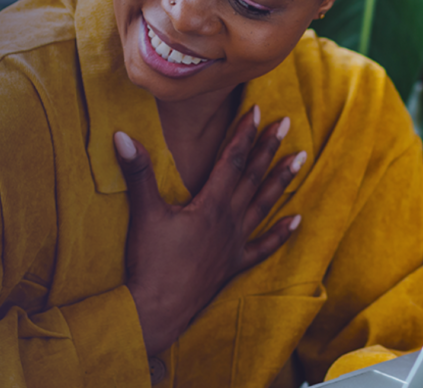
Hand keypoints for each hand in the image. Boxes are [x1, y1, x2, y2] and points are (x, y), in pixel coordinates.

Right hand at [114, 106, 305, 355]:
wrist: (156, 310)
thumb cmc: (151, 262)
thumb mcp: (143, 212)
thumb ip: (137, 172)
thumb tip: (122, 136)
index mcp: (210, 205)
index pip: (232, 161)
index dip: (243, 134)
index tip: (256, 111)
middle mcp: (229, 221)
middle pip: (253, 177)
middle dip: (269, 148)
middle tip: (287, 124)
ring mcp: (234, 244)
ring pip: (263, 205)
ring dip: (281, 180)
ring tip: (300, 159)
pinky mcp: (232, 265)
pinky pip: (263, 247)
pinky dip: (281, 233)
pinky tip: (297, 221)